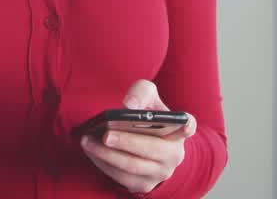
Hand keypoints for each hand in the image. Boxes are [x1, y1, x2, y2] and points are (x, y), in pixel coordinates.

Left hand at [80, 80, 196, 194]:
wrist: (144, 142)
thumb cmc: (146, 117)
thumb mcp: (147, 98)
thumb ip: (140, 92)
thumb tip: (129, 105)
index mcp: (179, 130)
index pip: (188, 125)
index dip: (186, 124)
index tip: (182, 121)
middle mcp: (174, 154)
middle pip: (153, 150)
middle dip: (127, 142)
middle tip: (106, 135)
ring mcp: (160, 172)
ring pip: (133, 167)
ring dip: (107, 155)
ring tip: (88, 142)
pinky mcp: (144, 185)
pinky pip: (122, 179)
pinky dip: (104, 165)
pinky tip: (91, 152)